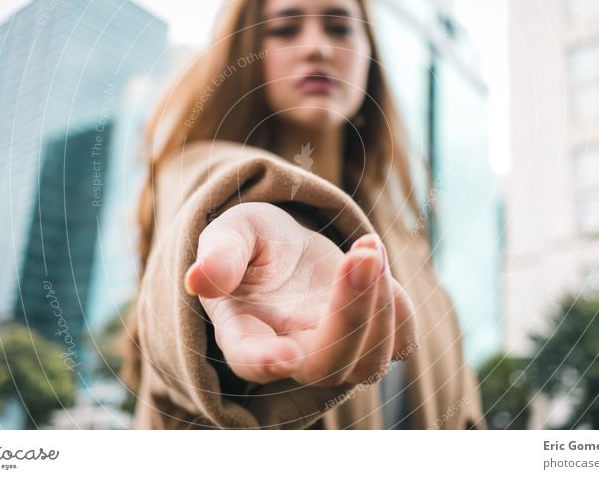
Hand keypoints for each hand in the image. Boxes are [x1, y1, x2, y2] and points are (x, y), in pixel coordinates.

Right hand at [183, 202, 417, 385]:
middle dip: (351, 313)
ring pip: (369, 361)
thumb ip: (220, 254)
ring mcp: (335, 352)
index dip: (267, 362)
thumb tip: (198, 278)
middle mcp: (292, 354)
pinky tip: (375, 258)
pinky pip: (400, 342)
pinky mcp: (369, 338)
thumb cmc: (252, 244)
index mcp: (244, 333)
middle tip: (361, 254)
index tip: (285, 354)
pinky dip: (400, 307)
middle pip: (326, 365)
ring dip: (379, 304)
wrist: (286, 249)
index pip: (251, 361)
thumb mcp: (231, 233)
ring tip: (367, 246)